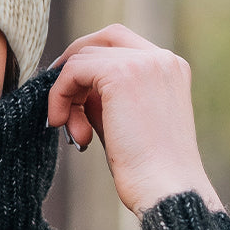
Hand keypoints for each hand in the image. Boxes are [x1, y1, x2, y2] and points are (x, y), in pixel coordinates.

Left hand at [48, 24, 222, 217]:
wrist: (166, 190)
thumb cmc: (147, 168)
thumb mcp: (124, 120)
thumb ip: (103, 95)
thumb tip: (72, 84)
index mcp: (170, 68)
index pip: (121, 43)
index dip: (89, 61)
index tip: (71, 92)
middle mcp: (161, 59)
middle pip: (102, 39)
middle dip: (74, 66)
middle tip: (59, 99)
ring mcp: (144, 63)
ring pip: (82, 57)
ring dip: (67, 93)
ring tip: (74, 132)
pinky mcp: (122, 74)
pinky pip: (73, 71)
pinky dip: (59, 95)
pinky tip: (61, 123)